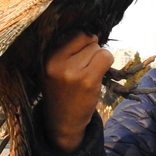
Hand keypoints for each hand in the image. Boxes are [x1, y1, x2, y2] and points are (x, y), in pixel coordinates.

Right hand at [42, 33, 112, 151]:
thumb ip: (68, 50)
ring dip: (99, 60)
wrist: (62, 121)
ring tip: (88, 75)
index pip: (75, 34)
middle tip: (83, 70)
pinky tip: (97, 77)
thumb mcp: (54, 68)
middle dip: (91, 52)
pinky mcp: (88, 81)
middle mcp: (57, 63)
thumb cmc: (61, 91)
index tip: (81, 55)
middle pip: (89, 41)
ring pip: (99, 49)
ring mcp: (73, 72)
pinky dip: (107, 64)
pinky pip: (106, 58)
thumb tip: (94, 34)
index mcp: (48, 58)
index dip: (84, 42)